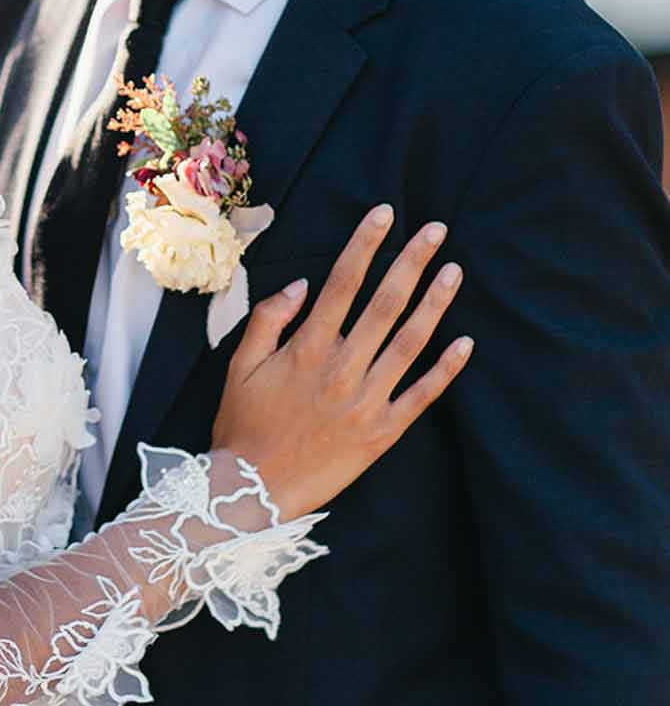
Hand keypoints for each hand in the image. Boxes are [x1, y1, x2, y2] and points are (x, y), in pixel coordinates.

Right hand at [211, 205, 471, 519]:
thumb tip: (302, 284)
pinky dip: (446, 369)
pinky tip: (466, 343)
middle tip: (436, 230)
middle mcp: (343, 368)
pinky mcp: (383, 432)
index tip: (385, 213)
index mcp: (307, 348)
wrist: (253, 491)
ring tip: (454, 271)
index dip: (365, 244)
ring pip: (410, 343)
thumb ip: (268, 320)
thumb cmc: (243, 425)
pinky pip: (422, 396)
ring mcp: (367, 401)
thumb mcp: (239, 366)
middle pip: (385, 303)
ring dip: (435, 304)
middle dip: (412, 261)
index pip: (343, 282)